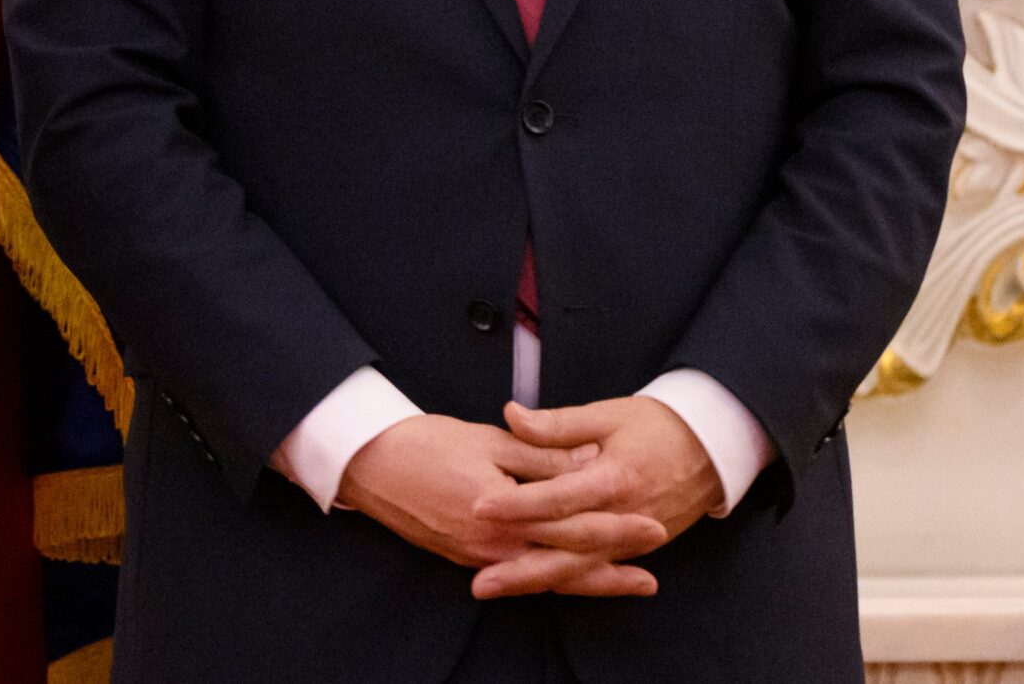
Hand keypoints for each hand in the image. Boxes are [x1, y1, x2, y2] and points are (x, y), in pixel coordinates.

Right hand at [336, 414, 661, 597]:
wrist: (369, 464)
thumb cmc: (425, 443)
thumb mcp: (488, 440)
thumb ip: (540, 456)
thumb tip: (589, 461)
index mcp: (504, 511)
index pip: (571, 525)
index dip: (615, 528)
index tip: (651, 526)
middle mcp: (494, 544)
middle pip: (565, 561)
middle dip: (613, 567)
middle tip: (653, 572)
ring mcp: (479, 556)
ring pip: (545, 575)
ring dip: (588, 581)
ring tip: (628, 583)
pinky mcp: (465, 557)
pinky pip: (519, 573)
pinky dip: (551, 576)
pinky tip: (571, 575)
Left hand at [467, 398, 723, 598]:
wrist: (711, 450)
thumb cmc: (655, 426)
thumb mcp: (607, 415)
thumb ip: (558, 424)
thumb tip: (512, 414)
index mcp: (615, 479)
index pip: (559, 498)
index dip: (518, 505)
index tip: (479, 507)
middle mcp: (623, 517)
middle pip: (566, 547)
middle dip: (519, 563)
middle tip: (477, 576)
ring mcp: (631, 539)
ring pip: (577, 568)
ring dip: (533, 581)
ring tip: (490, 586)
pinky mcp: (634, 549)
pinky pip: (593, 570)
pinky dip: (561, 581)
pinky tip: (526, 588)